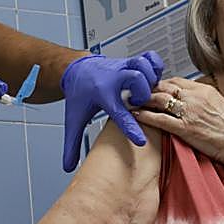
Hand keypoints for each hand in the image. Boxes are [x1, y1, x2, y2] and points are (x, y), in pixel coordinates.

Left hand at [60, 51, 164, 170]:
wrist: (77, 70)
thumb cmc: (79, 95)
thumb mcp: (74, 120)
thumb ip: (72, 145)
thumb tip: (68, 167)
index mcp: (101, 95)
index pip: (118, 113)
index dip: (130, 128)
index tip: (140, 141)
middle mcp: (114, 79)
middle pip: (135, 79)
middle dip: (143, 93)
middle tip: (140, 104)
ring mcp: (123, 68)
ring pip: (142, 65)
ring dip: (150, 78)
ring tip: (149, 91)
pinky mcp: (131, 62)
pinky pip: (148, 57)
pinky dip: (155, 65)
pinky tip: (155, 77)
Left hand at [134, 77, 223, 167]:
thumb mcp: (223, 107)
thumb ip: (206, 102)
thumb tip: (194, 103)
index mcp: (206, 90)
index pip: (176, 81)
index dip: (160, 84)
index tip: (151, 87)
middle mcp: (196, 98)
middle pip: (164, 87)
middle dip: (147, 89)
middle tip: (133, 91)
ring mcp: (190, 112)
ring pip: (158, 99)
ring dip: (141, 99)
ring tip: (130, 100)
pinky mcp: (186, 128)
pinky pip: (159, 119)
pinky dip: (144, 116)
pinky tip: (134, 115)